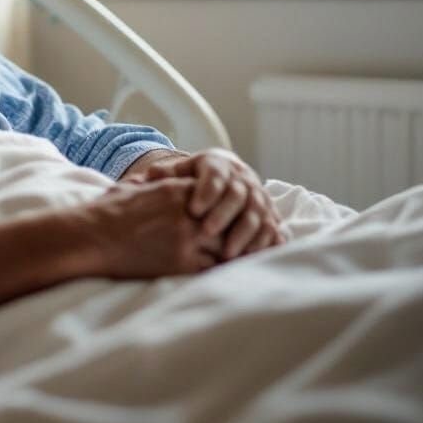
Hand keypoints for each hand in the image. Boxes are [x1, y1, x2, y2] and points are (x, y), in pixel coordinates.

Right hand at [77, 177, 225, 277]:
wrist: (91, 237)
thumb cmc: (105, 211)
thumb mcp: (130, 187)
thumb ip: (148, 183)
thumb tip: (149, 180)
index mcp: (175, 190)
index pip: (215, 196)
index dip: (219, 209)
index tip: (219, 219)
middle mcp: (186, 212)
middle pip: (226, 220)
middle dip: (230, 232)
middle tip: (233, 242)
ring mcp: (187, 238)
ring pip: (225, 246)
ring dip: (227, 253)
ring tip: (230, 261)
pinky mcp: (181, 264)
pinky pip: (212, 268)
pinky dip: (216, 272)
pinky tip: (216, 275)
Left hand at [142, 149, 286, 260]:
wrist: (229, 175)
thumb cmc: (197, 177)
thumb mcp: (181, 170)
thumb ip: (166, 174)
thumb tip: (149, 176)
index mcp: (220, 165)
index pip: (215, 176)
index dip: (206, 192)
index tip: (193, 209)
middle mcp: (244, 180)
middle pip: (238, 196)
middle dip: (223, 214)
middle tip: (207, 232)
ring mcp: (260, 198)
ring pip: (257, 215)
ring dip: (244, 234)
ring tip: (226, 253)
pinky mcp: (271, 216)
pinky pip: (273, 230)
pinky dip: (265, 243)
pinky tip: (252, 257)